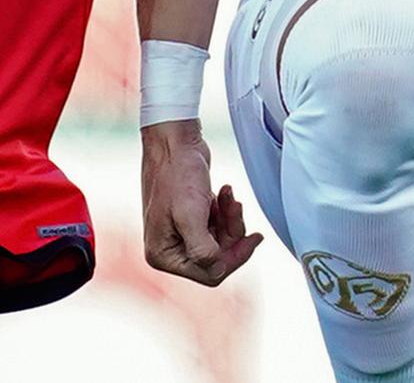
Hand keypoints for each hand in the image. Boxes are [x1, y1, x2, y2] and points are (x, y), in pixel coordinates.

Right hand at [140, 120, 261, 285]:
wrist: (174, 140)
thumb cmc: (177, 173)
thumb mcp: (190, 216)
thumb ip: (204, 251)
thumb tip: (217, 270)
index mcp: (162, 254)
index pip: (209, 273)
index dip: (233, 258)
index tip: (250, 238)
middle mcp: (169, 248)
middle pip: (217, 258)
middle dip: (232, 235)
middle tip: (236, 208)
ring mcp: (179, 233)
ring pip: (220, 242)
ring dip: (230, 220)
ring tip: (228, 196)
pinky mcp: (190, 218)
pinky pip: (217, 227)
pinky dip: (225, 212)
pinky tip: (223, 193)